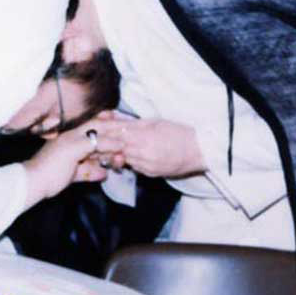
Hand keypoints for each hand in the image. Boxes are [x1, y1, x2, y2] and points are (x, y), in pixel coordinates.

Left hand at [21, 119, 123, 206]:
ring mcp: (74, 159)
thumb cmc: (53, 163)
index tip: (128, 127)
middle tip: (125, 149)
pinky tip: (104, 175)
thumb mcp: (75, 148)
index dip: (112, 125)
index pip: (97, 125)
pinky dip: (97, 173)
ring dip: (108, 159)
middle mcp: (75, 144)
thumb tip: (118, 142)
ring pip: (95, 157)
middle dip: (113, 145)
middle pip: (99, 141)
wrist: (35, 184)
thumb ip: (96, 142)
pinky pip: (88, 171)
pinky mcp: (72, 174)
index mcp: (74, 134)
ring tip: (119, 163)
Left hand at [89, 114, 204, 177]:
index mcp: (143, 137)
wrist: (199, 150)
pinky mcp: (152, 174)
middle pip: (117, 150)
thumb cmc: (178, 132)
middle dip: (109, 145)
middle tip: (99, 142)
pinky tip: (134, 156)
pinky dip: (132, 161)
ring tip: (116, 148)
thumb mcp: (155, 122)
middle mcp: (143, 153)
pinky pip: (136, 168)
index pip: (116, 135)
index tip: (97, 131)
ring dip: (120, 154)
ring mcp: (147, 166)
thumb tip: (115, 120)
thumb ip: (133, 123)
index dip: (105, 133)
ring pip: (125, 160)